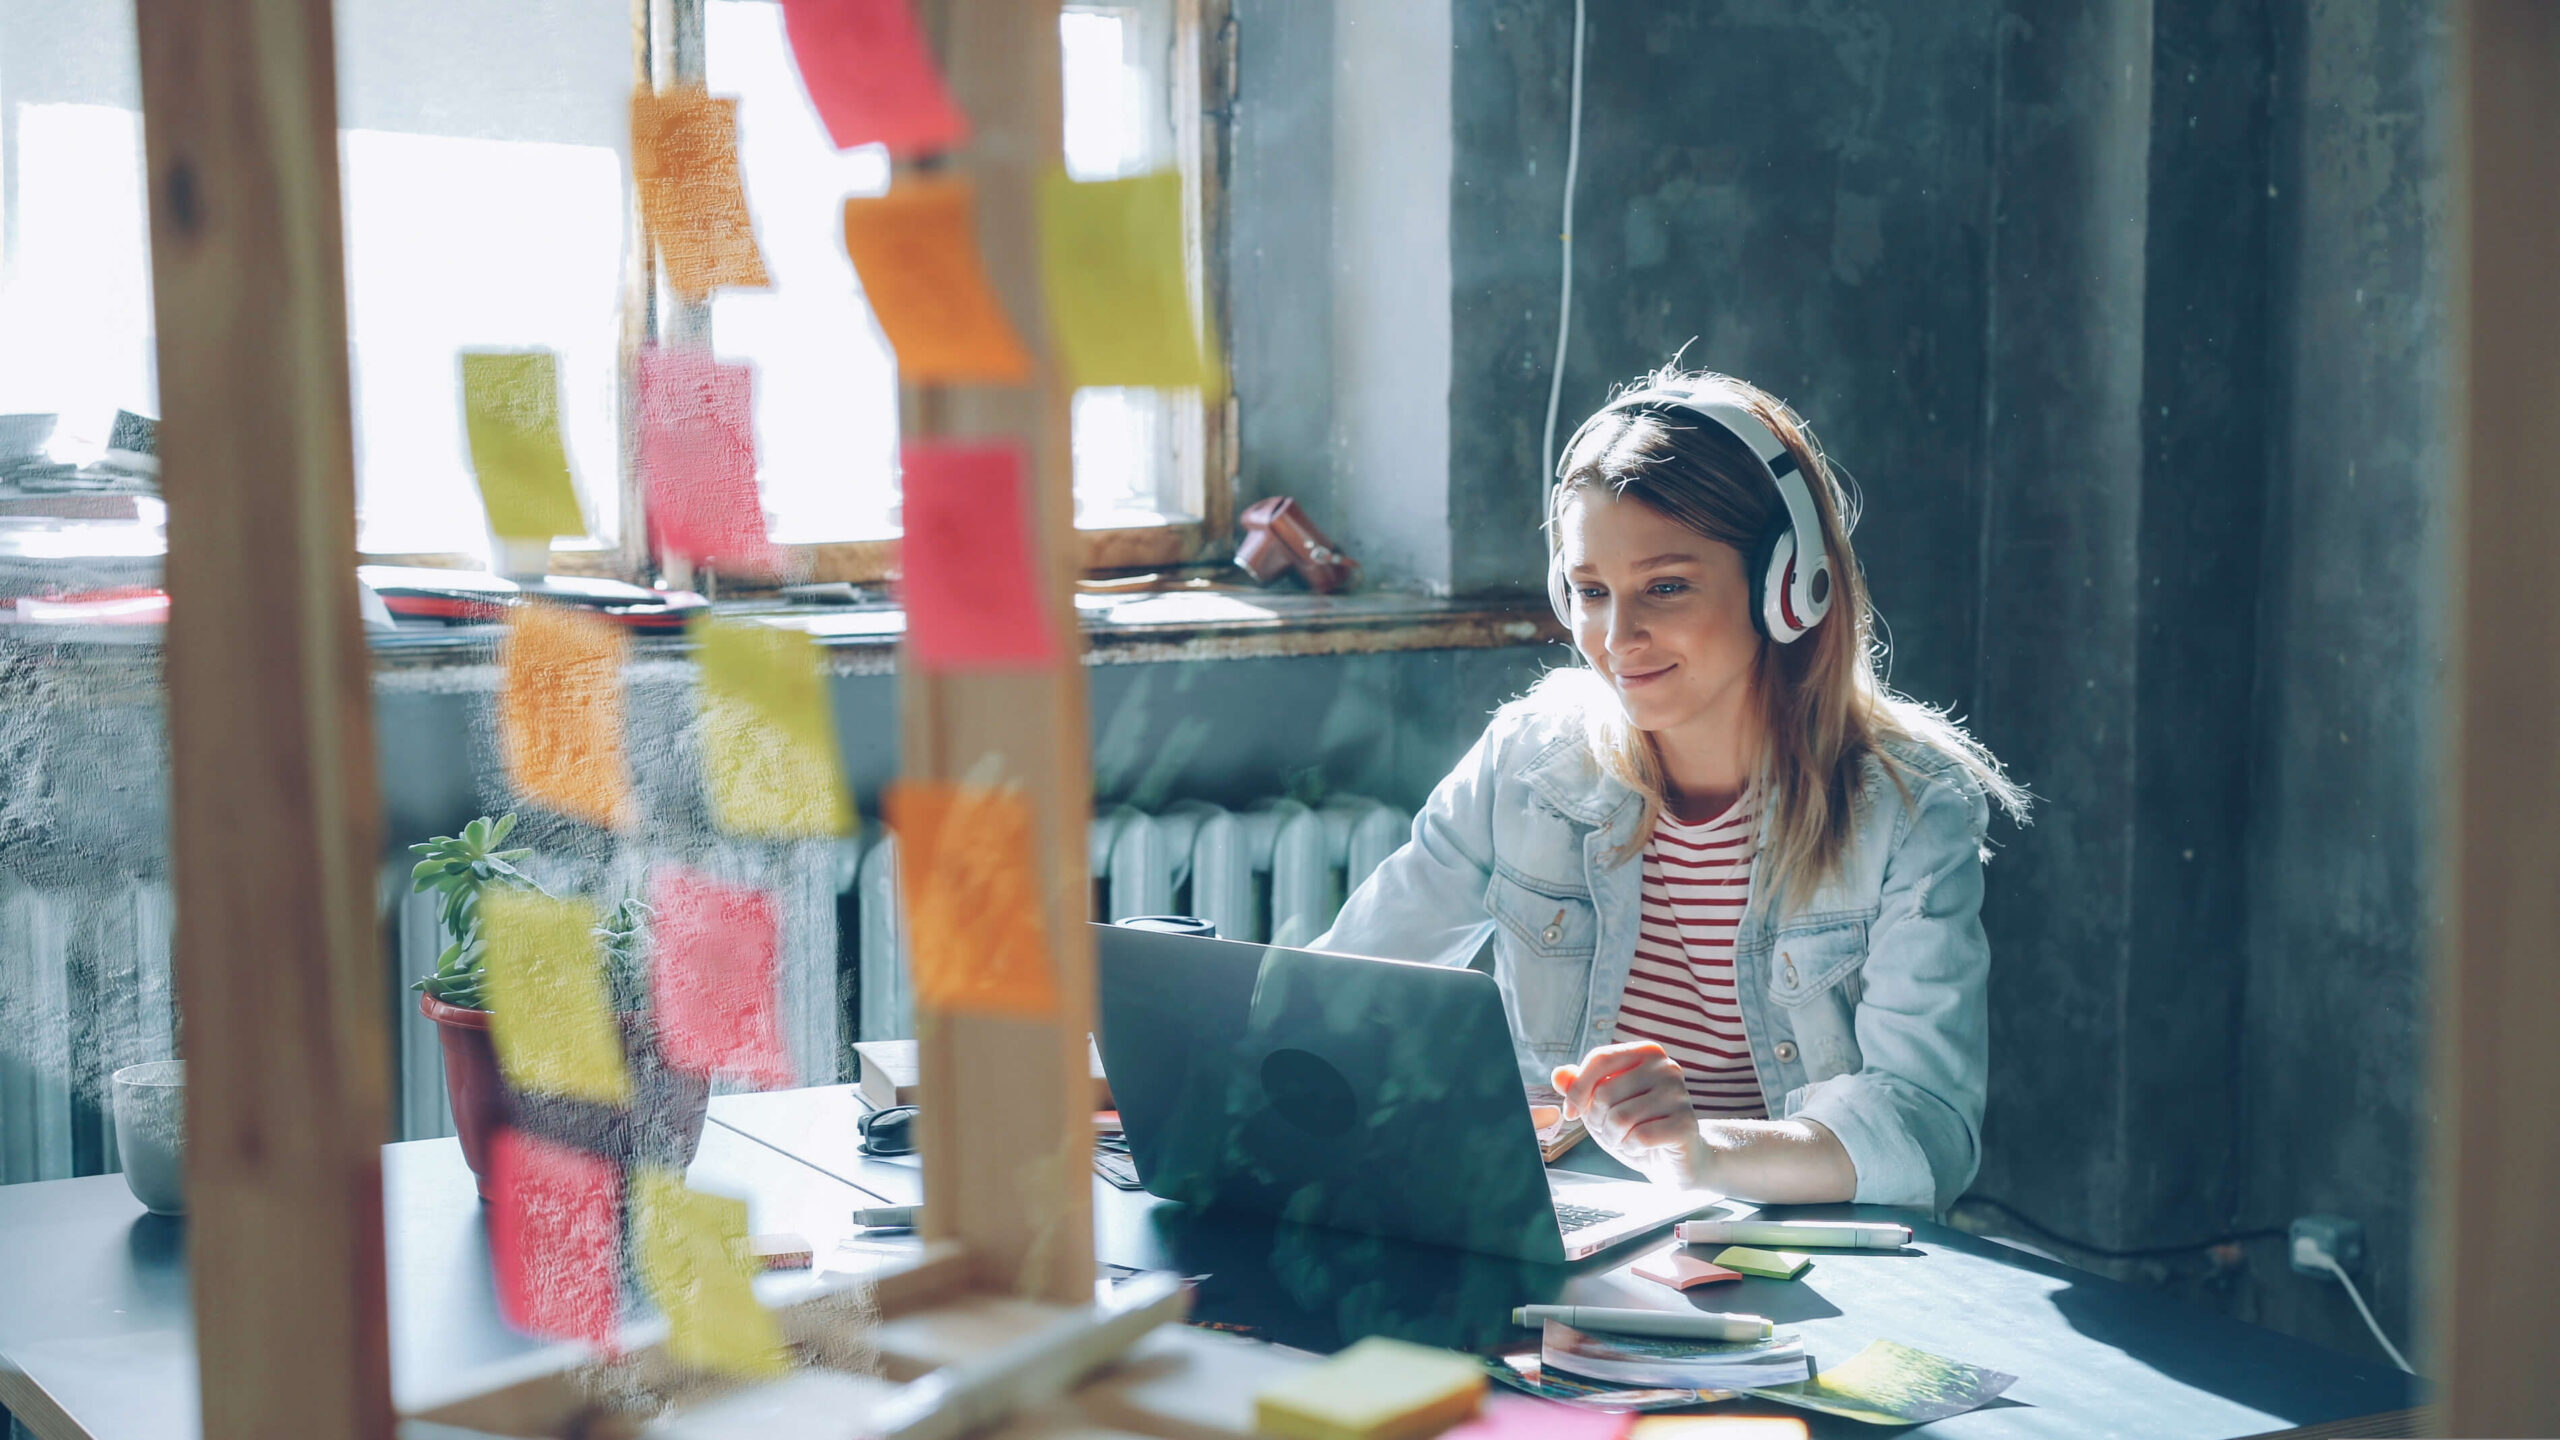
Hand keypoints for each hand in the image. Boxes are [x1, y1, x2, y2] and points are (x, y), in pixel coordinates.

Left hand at [1553, 1041, 1706, 1186]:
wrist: (1676, 1159)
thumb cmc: (1636, 1126)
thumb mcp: (1601, 1105)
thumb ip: (1578, 1086)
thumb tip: (1558, 1075)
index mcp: (1646, 1053)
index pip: (1599, 1059)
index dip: (1576, 1089)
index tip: (1569, 1113)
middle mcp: (1666, 1067)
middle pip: (1605, 1092)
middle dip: (1596, 1121)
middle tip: (1608, 1131)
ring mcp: (1678, 1094)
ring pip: (1620, 1117)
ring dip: (1612, 1137)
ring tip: (1624, 1139)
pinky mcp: (1685, 1123)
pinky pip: (1639, 1137)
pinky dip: (1630, 1147)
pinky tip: (1640, 1148)